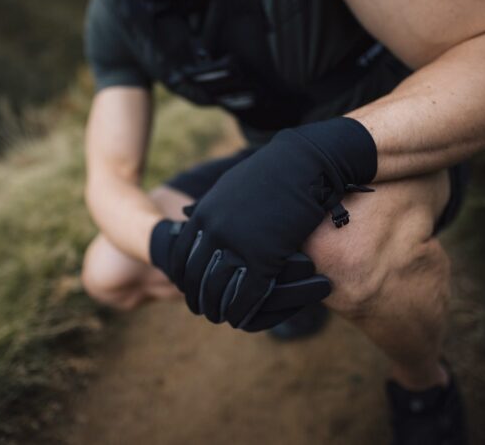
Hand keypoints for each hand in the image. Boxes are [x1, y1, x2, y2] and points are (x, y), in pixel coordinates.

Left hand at [167, 117, 377, 328]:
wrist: (303, 164)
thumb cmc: (270, 173)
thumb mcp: (229, 187)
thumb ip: (208, 207)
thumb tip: (188, 216)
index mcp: (204, 214)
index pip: (181, 257)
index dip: (183, 279)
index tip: (188, 290)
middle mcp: (215, 231)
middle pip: (197, 278)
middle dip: (198, 299)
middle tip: (204, 311)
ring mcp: (238, 245)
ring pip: (219, 290)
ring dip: (218, 309)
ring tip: (222, 318)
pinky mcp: (264, 258)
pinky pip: (247, 294)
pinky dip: (242, 311)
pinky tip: (242, 319)